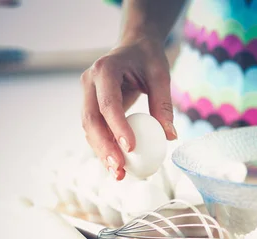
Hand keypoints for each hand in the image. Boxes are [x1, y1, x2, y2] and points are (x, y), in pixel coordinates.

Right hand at [80, 38, 176, 179]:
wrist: (133, 46)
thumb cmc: (148, 58)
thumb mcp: (160, 75)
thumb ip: (163, 104)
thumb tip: (170, 136)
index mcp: (105, 70)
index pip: (108, 103)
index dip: (117, 127)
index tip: (131, 147)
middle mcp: (89, 82)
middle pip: (91, 120)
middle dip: (104, 147)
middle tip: (119, 168)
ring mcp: (87, 95)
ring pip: (89, 129)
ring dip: (102, 153)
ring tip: (119, 174)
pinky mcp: (90, 106)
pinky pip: (95, 130)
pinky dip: (104, 148)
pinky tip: (117, 165)